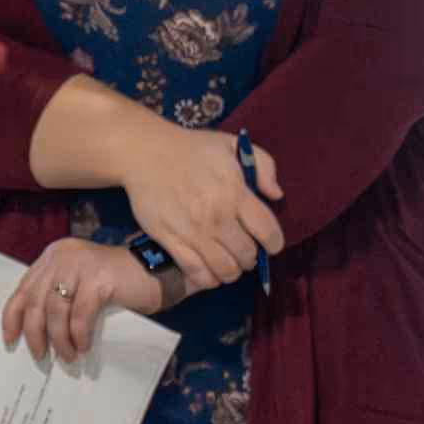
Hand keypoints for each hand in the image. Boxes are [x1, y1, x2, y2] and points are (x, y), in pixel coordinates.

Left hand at [0, 239, 165, 367]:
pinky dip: (79, 334)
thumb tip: (37, 334)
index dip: (13, 317)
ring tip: (68, 356)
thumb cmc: (118, 284)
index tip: (11, 340)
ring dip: (59, 339)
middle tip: (40, 356)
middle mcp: (62, 257)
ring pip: (55, 310)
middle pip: (36, 301)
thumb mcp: (79, 284)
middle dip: (35, 334)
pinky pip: (80, 313)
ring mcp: (80, 265)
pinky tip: (84, 346)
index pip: (23, 289)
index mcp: (53, 257)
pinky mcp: (99, 277)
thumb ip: (59, 297)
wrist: (158, 271)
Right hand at [116, 125, 284, 292]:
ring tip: (228, 263)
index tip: (271, 245)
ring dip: (231, 271)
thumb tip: (276, 195)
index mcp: (235, 192)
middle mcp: (217, 216)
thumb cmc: (192, 149)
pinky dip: (208, 279)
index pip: (268, 232)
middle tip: (244, 251)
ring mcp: (192, 231)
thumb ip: (264, 166)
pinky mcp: (170, 240)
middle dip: (251, 258)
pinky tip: (209, 272)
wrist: (146, 152)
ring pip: (224, 269)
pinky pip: (196, 273)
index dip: (275, 243)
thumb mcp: (234, 145)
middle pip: (246, 255)